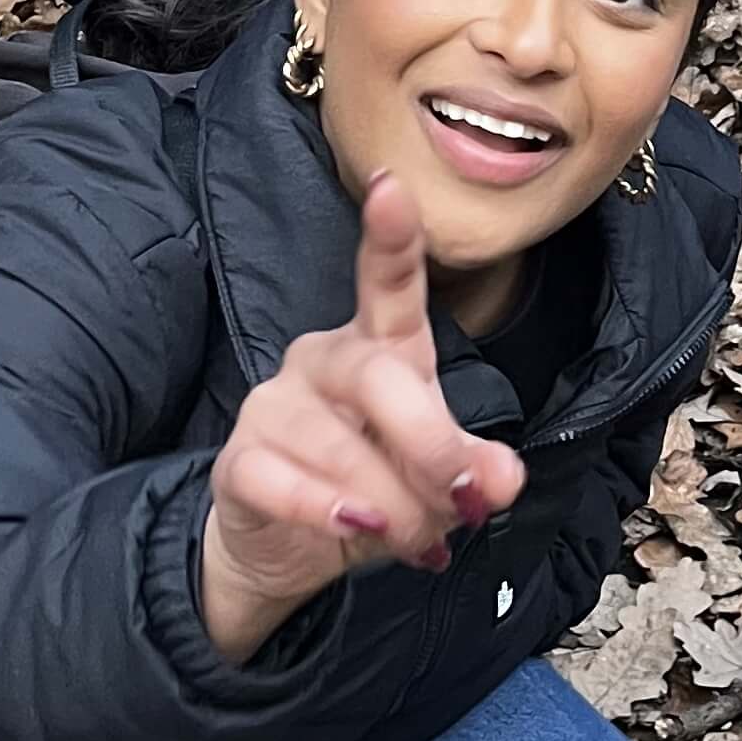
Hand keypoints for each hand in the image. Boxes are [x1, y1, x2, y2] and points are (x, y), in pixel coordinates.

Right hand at [198, 171, 526, 660]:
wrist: (289, 552)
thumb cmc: (372, 492)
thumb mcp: (437, 485)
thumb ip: (473, 471)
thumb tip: (501, 477)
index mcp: (379, 350)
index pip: (386, 284)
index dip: (390, 239)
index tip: (392, 188)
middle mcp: (322, 362)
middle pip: (378, 375)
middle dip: (430, 444)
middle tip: (461, 503)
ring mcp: (273, 407)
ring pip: (337, 443)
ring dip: (392, 502)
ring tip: (416, 540)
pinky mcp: (239, 462)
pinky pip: (282, 480)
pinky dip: (327, 510)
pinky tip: (355, 528)